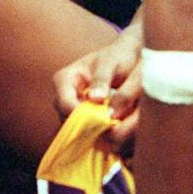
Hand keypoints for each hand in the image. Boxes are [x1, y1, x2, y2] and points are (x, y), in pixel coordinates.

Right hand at [53, 27, 143, 151]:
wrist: (128, 58)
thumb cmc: (117, 56)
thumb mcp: (110, 62)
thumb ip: (102, 78)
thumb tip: (94, 98)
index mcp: (65, 80)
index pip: (64, 103)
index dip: (81, 115)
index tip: (104, 120)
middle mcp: (66, 98)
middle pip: (70, 122)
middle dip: (92, 128)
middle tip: (115, 130)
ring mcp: (76, 111)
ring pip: (81, 132)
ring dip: (101, 135)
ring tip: (120, 130)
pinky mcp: (88, 121)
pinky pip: (92, 136)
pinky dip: (106, 137)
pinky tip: (120, 133)